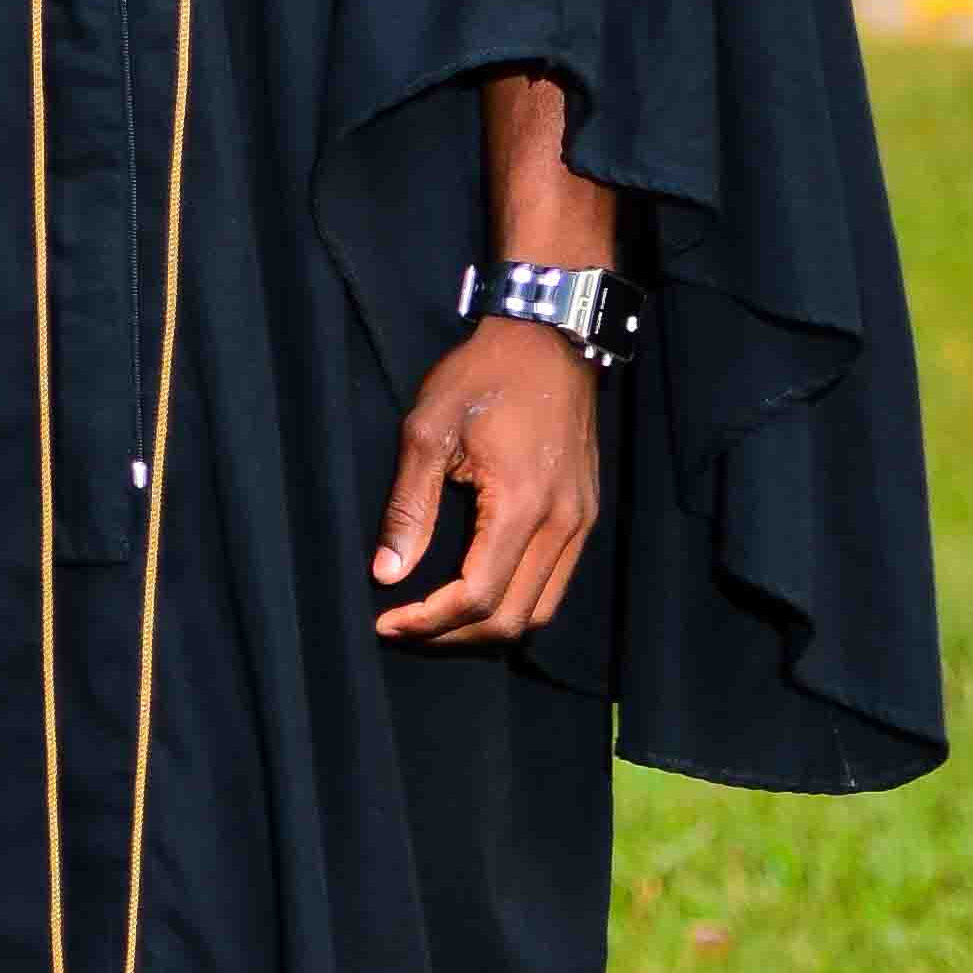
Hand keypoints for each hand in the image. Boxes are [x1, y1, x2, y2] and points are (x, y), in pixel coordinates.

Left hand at [369, 315, 599, 648]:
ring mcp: (581, 522)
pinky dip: (517, 602)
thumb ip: (409, 506)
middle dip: (454, 636)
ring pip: (541, 610)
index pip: (479, 596)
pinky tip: (478, 590)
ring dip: (488, 627)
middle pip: (513, 619)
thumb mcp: (428, 429)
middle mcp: (562, 524)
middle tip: (405, 628)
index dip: (429, 622)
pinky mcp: (585, 515)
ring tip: (438, 620)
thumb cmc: (483, 375)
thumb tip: (388, 573)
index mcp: (521, 505)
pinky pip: (555, 583)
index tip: (387, 621)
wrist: (549, 337)